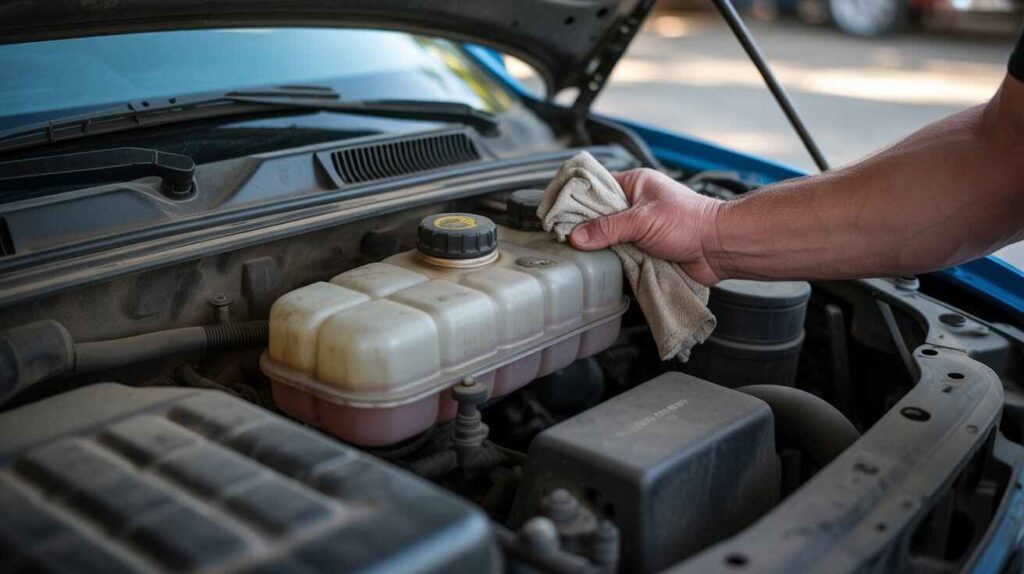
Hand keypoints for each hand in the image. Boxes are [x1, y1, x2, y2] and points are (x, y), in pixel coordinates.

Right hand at [570, 168, 725, 284]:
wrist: (718, 248)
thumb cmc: (689, 222)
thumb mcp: (642, 220)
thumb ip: (607, 229)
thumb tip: (576, 236)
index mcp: (634, 183)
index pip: (596, 187)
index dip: (576, 200)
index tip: (557, 213)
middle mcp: (634, 204)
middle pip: (599, 215)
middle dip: (586, 228)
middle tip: (565, 237)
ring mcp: (639, 227)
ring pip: (608, 237)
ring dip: (602, 247)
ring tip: (581, 253)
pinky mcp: (645, 249)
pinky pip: (620, 254)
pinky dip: (613, 260)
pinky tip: (601, 264)